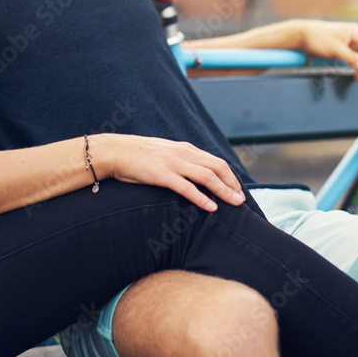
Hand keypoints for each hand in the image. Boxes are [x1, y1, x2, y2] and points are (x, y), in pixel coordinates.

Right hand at [91, 134, 245, 211]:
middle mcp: (183, 153)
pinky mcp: (162, 175)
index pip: (216, 161)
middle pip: (217, 167)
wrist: (115, 151)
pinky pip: (186, 187)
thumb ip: (179, 160)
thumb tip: (193, 173)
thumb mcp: (164, 153)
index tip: (238, 189)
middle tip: (242, 200)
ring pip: (207, 176)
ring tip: (235, 204)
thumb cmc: (137, 156)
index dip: (230, 176)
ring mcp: (173, 163)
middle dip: (232, 184)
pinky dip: (201, 197)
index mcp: (185, 149)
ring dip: (224, 191)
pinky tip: (211, 207)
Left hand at [298, 20, 357, 82]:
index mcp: (356, 32)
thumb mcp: (335, 49)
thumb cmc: (318, 39)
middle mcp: (355, 36)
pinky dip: (356, 66)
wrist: (301, 35)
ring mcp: (350, 42)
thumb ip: (351, 58)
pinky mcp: (344, 48)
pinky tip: (355, 73)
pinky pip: (355, 58)